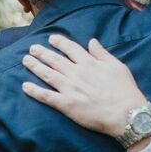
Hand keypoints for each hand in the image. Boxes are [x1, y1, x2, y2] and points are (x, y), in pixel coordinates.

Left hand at [22, 35, 145, 137]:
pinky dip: (34, 91)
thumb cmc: (125, 90)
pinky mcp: (66, 104)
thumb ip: (102, 53)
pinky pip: (46, 96)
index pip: (70, 48)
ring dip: (35, 66)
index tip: (51, 38)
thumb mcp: (117, 66)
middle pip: (55, 60)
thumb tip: (92, 41)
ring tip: (26, 60)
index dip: (59, 42)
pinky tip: (25, 86)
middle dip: (42, 53)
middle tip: (32, 48)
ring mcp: (70, 89)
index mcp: (89, 63)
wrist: (126, 113)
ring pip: (48, 74)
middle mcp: (76, 73)